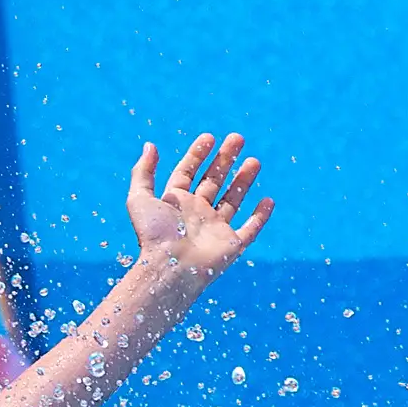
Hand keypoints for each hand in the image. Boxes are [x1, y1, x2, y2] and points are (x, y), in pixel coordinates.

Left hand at [127, 133, 271, 280]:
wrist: (170, 269)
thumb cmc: (153, 235)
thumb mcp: (139, 199)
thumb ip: (143, 172)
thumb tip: (150, 146)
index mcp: (175, 203)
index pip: (187, 173)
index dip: (197, 155)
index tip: (209, 137)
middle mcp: (196, 214)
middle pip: (213, 181)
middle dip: (225, 159)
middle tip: (237, 138)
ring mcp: (215, 229)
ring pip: (233, 200)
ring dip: (244, 180)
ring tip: (254, 161)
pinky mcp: (231, 245)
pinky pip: (250, 229)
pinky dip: (260, 216)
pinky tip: (268, 200)